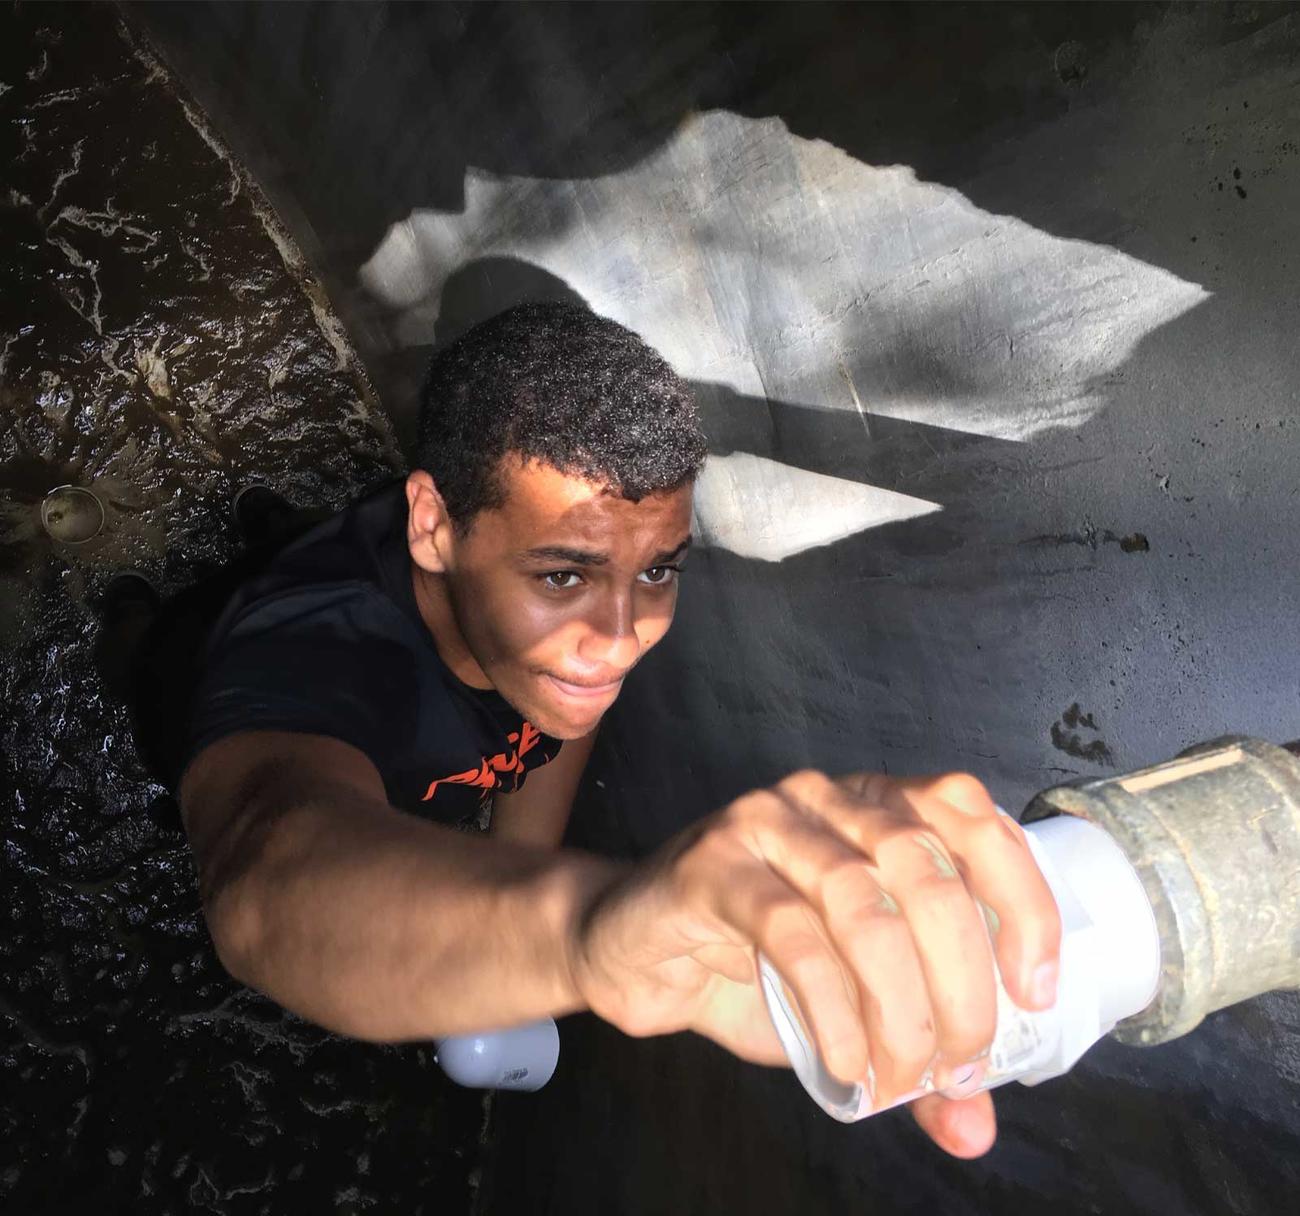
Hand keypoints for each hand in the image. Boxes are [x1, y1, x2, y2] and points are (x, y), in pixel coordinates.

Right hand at [569, 770, 1060, 1156]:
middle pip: (924, 867)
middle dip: (963, 979)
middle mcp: (826, 798)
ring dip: (901, 1005)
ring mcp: (765, 823)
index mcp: (875, 806)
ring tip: (902, 1073)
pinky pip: (792, 934)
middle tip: (963, 1060)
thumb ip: (917, 1050)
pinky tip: (845, 1062)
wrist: (631, 950)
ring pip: (863, 901)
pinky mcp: (713, 866)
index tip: (1036, 990)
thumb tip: (975, 1126)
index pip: (968, 813)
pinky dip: (833, 1010)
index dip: (1018, 895)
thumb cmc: (753, 964)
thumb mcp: (851, 1003)